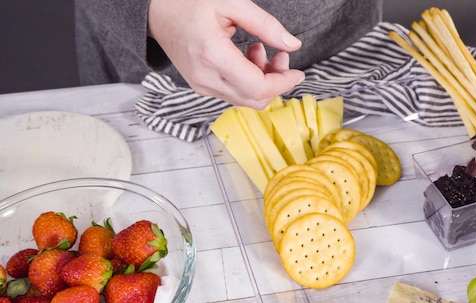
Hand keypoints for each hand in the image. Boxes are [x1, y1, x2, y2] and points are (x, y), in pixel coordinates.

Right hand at [147, 0, 304, 108]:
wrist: (156, 12)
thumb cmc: (188, 3)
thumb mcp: (231, 3)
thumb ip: (265, 25)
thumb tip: (293, 45)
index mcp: (213, 55)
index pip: (257, 87)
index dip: (283, 83)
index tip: (298, 72)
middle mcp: (206, 77)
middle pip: (255, 100)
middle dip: (276, 82)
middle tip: (279, 56)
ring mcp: (202, 86)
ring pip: (246, 100)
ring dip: (262, 81)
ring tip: (258, 50)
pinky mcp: (201, 87)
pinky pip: (234, 94)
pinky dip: (248, 81)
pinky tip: (246, 58)